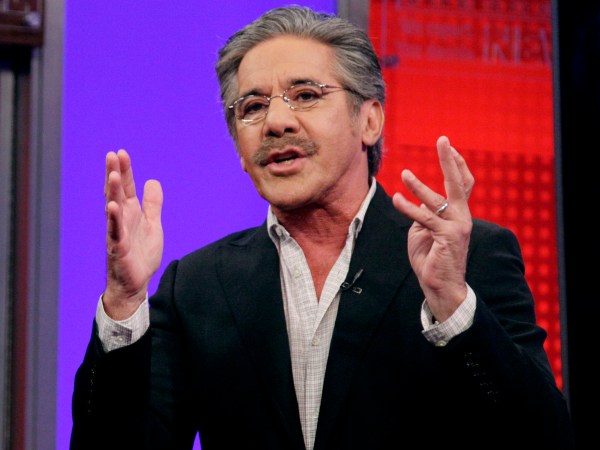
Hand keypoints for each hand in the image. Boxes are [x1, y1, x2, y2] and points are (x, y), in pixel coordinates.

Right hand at [103, 149, 163, 319]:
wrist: (136, 283)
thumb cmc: (141, 254)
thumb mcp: (153, 224)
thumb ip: (153, 204)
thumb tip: (153, 181)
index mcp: (131, 213)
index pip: (126, 187)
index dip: (124, 171)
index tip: (121, 153)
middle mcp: (122, 219)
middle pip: (116, 192)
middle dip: (114, 174)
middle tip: (112, 155)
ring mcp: (118, 232)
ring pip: (113, 208)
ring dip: (112, 191)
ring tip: (112, 174)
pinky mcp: (118, 247)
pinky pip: (115, 231)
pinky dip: (114, 218)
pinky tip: (112, 206)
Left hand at [392, 136, 473, 321]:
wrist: (441, 286)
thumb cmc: (432, 259)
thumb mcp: (425, 232)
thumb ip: (425, 215)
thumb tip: (417, 202)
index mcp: (458, 214)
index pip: (462, 184)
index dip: (456, 164)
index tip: (448, 146)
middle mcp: (462, 217)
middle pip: (459, 183)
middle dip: (450, 160)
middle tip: (443, 139)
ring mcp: (456, 227)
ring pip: (437, 199)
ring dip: (419, 185)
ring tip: (405, 173)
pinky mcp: (446, 237)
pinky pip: (424, 218)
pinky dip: (409, 207)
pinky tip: (397, 198)